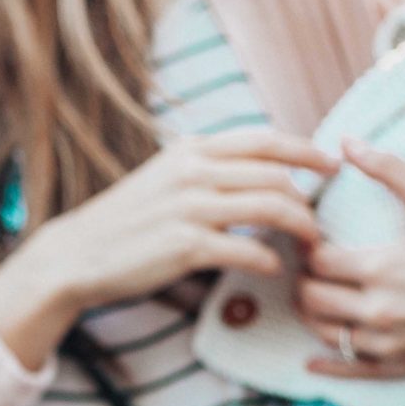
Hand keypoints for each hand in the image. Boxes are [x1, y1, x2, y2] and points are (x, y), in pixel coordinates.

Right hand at [0, 129, 337, 371]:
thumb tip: (252, 174)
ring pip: (271, 207)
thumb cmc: (122, 224)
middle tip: (319, 220)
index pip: (264, 139)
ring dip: (299, 227)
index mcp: (190, 150)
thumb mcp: (162, 178)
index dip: (306, 150)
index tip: (330, 165)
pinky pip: (247, 248)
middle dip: (308, 197)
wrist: (74, 256)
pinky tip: (273, 266)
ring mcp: (189, 208)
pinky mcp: (184, 246)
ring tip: (308, 243)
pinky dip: (268, 257)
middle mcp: (192, 172)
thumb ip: (204, 170)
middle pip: (276, 174)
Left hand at [297, 139, 404, 379]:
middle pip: (312, 298)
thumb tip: (345, 141)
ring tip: (318, 296)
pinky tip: (311, 359)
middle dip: (306, 281)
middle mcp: (377, 311)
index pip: (318, 261)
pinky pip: (349, 370)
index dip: (310, 249)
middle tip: (310, 269)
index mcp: (381, 268)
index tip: (314, 241)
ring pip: (324, 332)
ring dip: (314, 315)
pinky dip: (326, 365)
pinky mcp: (398, 366)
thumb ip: (389, 169)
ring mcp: (386, 343)